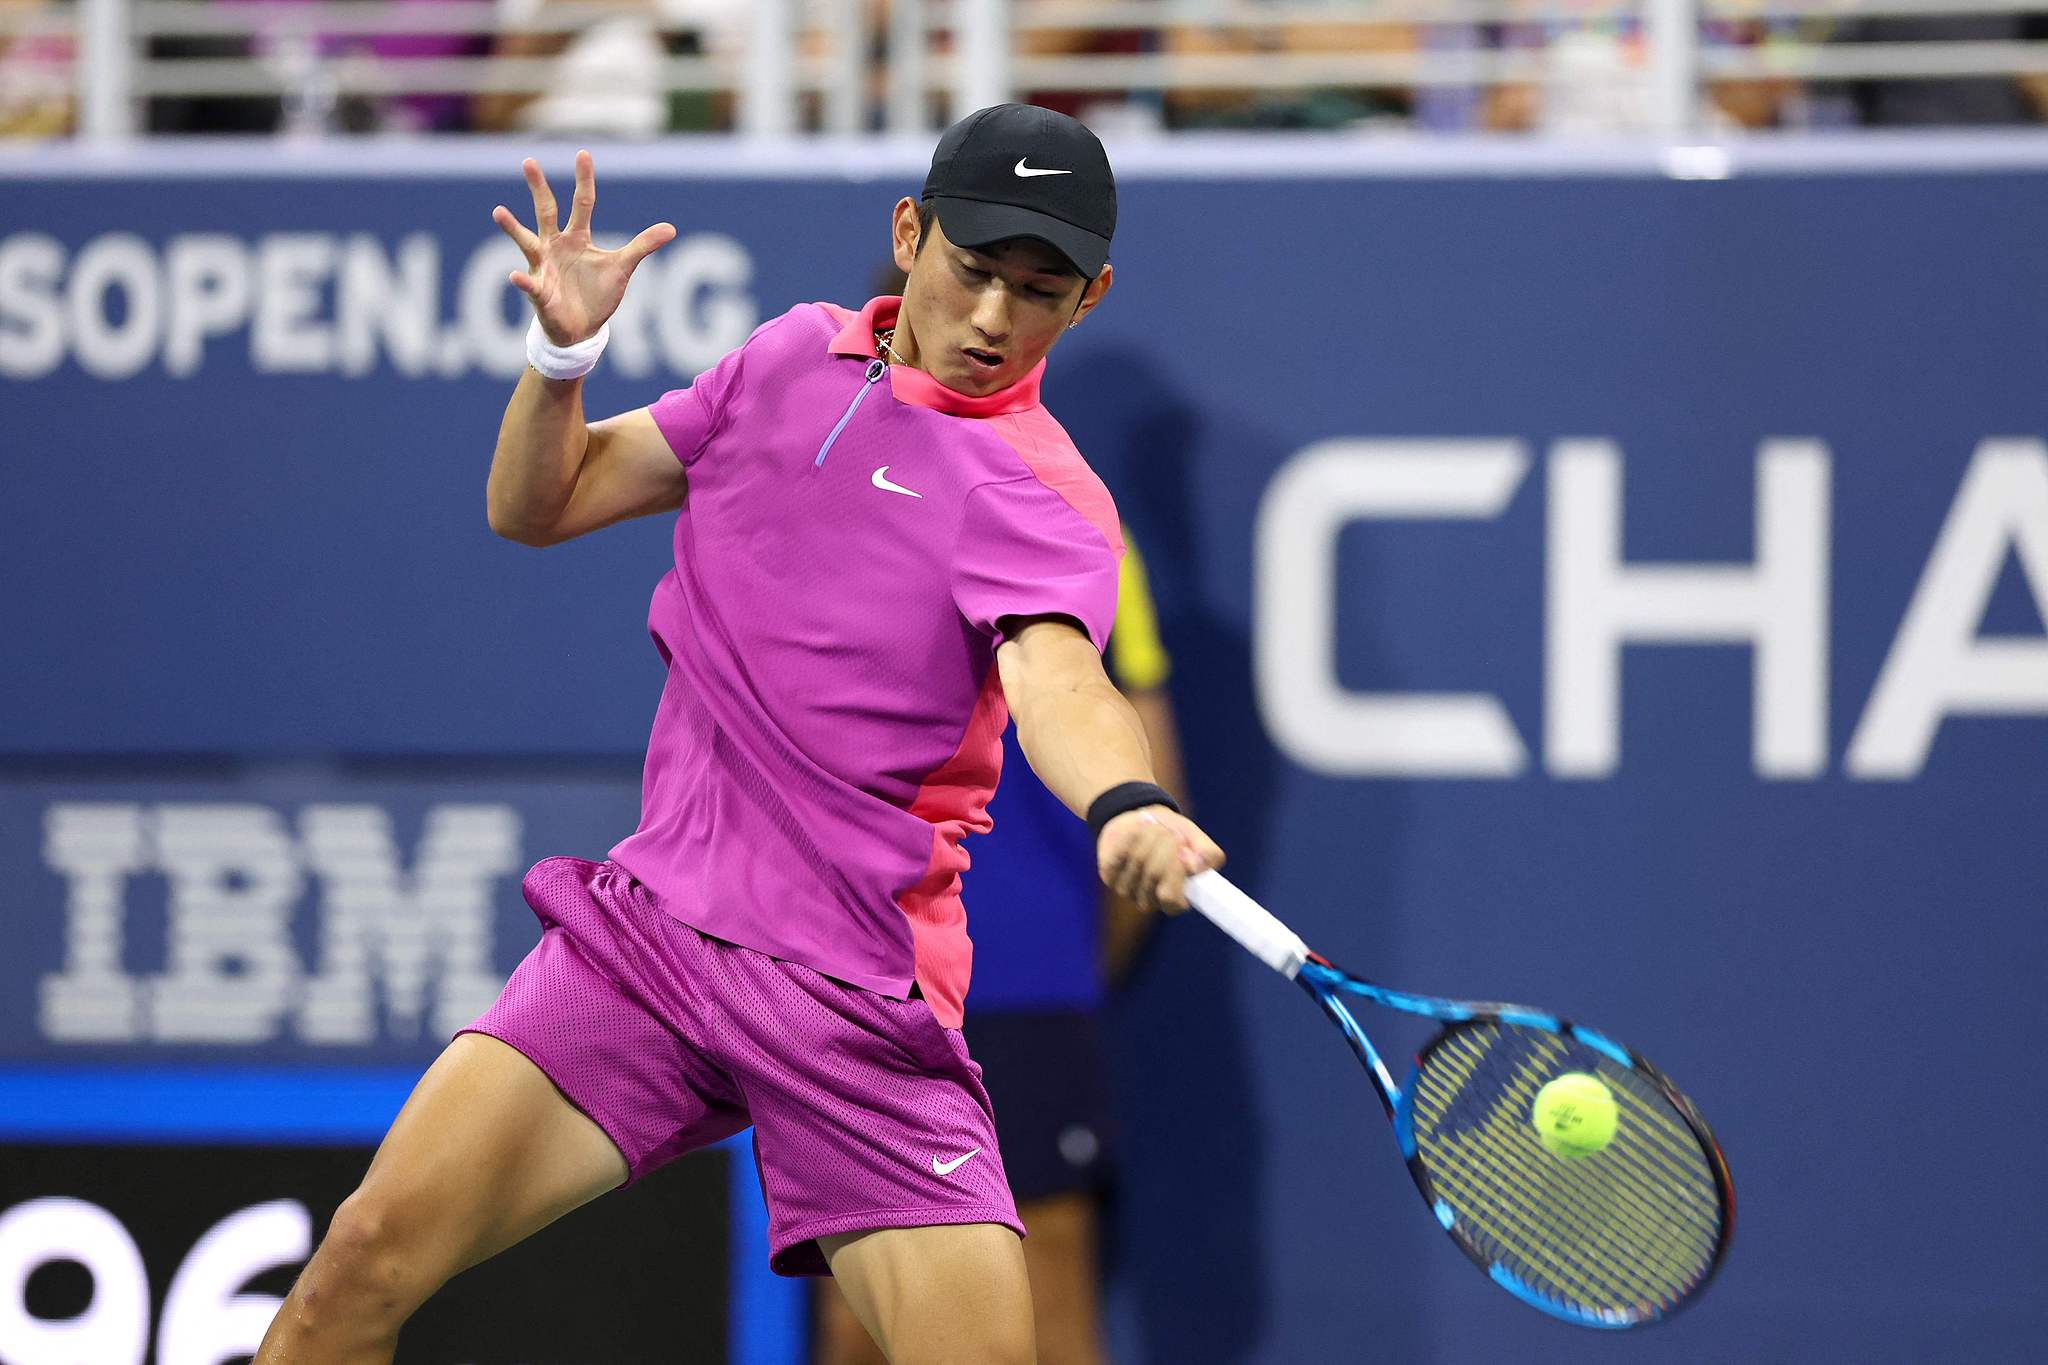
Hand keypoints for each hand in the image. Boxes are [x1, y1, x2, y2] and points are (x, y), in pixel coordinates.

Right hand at [492, 149, 675, 346]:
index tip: (583, 154)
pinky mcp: (540, 293)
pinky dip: (523, 281)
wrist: (582, 329)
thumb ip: (642, 246)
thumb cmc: (598, 294)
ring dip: (512, 228)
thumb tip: (671, 228)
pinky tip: (516, 276)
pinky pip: (530, 285)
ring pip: (526, 242)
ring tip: (498, 211)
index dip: (584, 180)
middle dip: (539, 188)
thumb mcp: (623, 267)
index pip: (582, 203)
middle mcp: (555, 246)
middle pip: (546, 212)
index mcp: (577, 237)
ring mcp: (543, 267)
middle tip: (529, 161)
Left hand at [1097, 807, 1224, 914]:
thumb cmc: (1174, 834)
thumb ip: (1208, 854)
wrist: (1142, 818)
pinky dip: (1130, 837)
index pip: (1173, 901)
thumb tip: (1195, 867)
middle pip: (1156, 873)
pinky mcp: (1109, 874)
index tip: (1183, 851)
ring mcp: (1128, 890)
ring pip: (1138, 861)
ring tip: (1154, 828)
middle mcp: (1151, 901)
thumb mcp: (1196, 839)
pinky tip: (1135, 833)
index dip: (1177, 872)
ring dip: (1149, 836)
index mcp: (1176, 901)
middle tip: (1170, 832)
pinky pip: (1119, 854)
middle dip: (1165, 844)